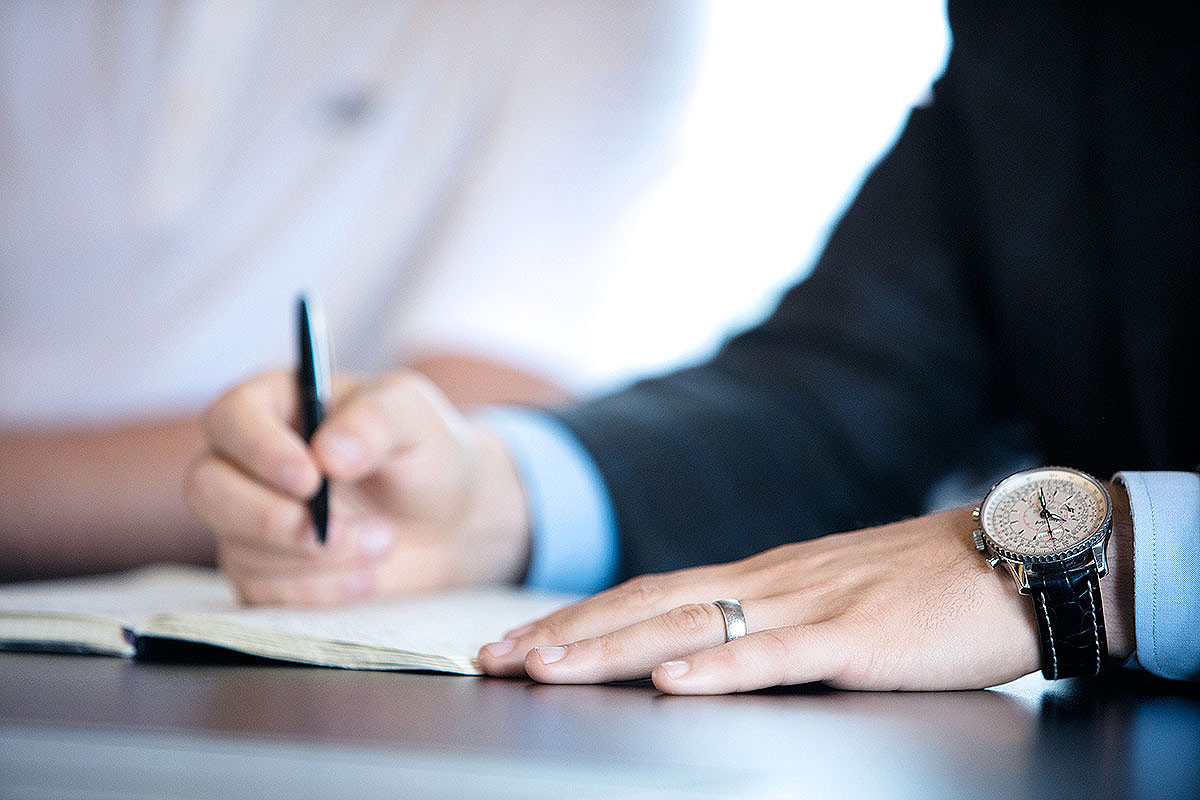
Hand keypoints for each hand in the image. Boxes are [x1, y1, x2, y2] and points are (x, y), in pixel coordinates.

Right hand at [185, 369, 530, 604]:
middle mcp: (250, 462)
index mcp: (278, 404)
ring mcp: (251, 520)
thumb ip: (375, 419)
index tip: (311, 479)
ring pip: (237, 548)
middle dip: (270, 518)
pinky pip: (261, 593)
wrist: (451, 522)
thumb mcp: (415, 418)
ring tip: (382, 543)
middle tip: (335, 530)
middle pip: (206, 488)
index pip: (230, 417)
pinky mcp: (265, 573)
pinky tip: (366, 577)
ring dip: (315, 559)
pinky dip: (318, 592)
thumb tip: (327, 453)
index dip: (259, 450)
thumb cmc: (427, 454)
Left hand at [478, 504, 1133, 692]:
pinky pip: (776, 656)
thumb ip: (765, 620)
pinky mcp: (855, 638)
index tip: (515, 642)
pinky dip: (719, 669)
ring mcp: (806, 607)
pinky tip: (672, 683)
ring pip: (689, 627)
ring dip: (610, 649)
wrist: (1012, 558)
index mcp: (757, 577)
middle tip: (493, 658)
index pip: (644, 595)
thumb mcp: (825, 598)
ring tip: (545, 668)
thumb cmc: (921, 587)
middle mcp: (765, 582)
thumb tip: (703, 649)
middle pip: (644, 607)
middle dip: (563, 634)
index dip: (574, 618)